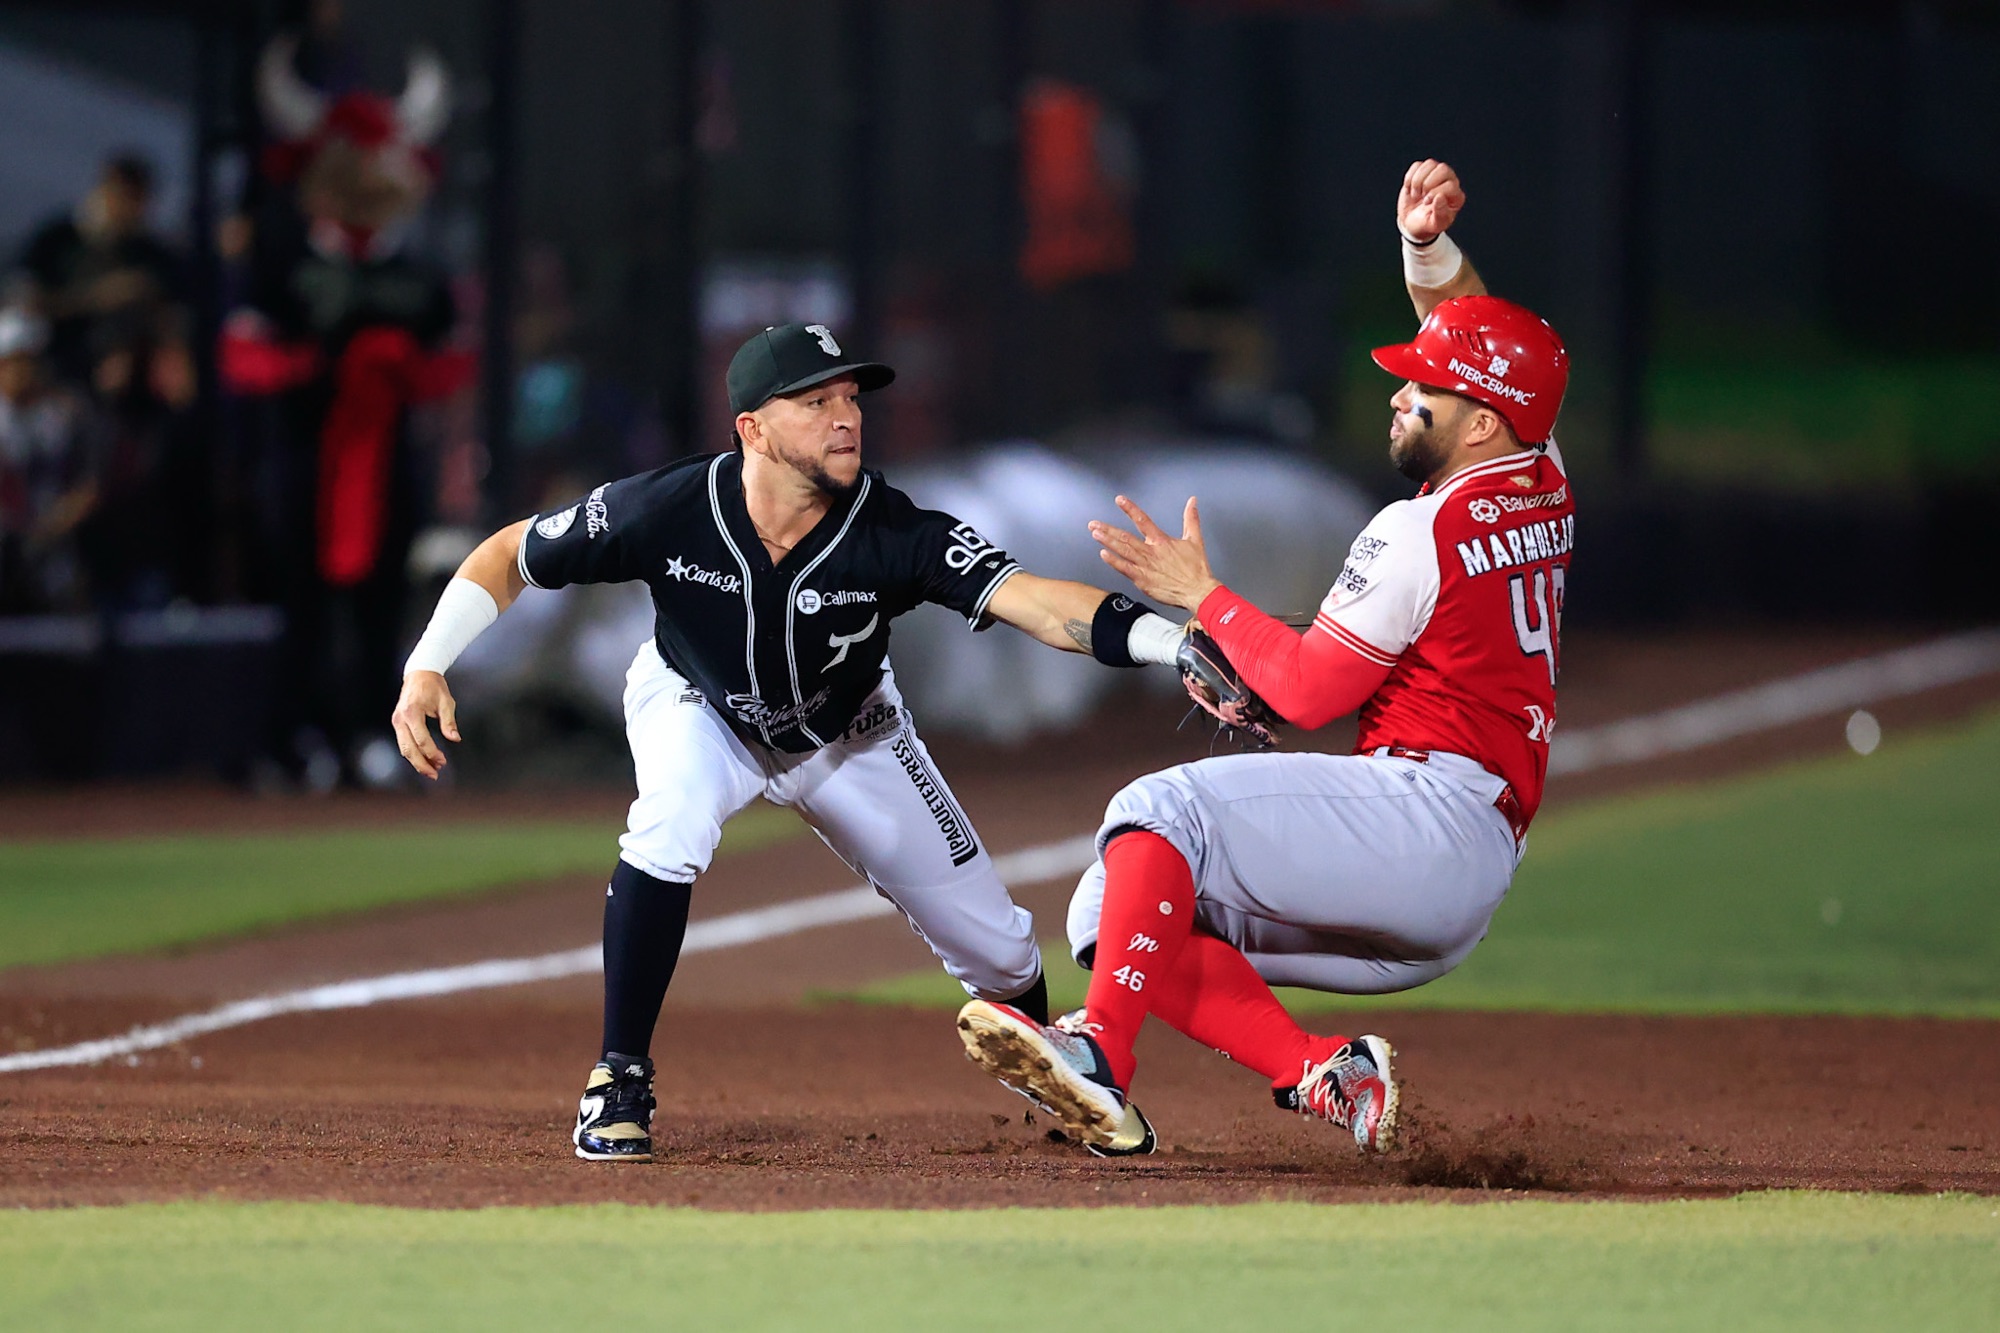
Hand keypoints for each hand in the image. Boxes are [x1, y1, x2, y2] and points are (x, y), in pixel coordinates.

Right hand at [391, 670, 459, 779]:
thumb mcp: (446, 701)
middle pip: (408, 748)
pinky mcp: (398, 723)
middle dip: (421, 764)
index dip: (432, 753)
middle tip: (435, 775)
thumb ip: (449, 721)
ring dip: (417, 762)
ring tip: (432, 771)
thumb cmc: (434, 686)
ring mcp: (397, 721)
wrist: (419, 673)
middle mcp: (400, 719)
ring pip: (403, 748)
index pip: (421, 739)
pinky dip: (413, 754)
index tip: (443, 761)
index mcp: (412, 712)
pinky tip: (425, 761)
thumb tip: (455, 739)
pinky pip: (404, 743)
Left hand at [1088, 495, 1221, 612]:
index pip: (1143, 520)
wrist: (1198, 591)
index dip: (1130, 509)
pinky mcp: (1143, 580)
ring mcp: (1145, 566)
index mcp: (1161, 541)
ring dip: (1108, 541)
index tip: (1119, 500)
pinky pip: (1125, 569)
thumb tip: (1192, 502)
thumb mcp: (1195, 539)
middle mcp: (1151, 552)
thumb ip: (1191, 519)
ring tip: (1095, 533)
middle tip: (1094, 523)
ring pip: (1123, 551)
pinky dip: (1114, 561)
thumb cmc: (1197, 569)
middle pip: (1126, 537)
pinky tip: (1103, 554)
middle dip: (1108, 529)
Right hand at [1397, 159, 1464, 242]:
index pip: (1450, 185)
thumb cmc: (1426, 224)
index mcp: (1456, 196)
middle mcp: (1449, 182)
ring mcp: (1435, 175)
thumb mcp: (1435, 225)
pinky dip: (1409, 177)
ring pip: (1430, 164)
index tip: (1426, 203)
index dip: (1435, 193)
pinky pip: (1417, 165)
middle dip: (1427, 183)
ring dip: (1417, 180)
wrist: (1412, 222)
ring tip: (1415, 193)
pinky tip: (1410, 189)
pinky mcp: (1422, 172)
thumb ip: (1440, 214)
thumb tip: (1439, 197)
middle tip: (1421, 196)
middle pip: (1443, 169)